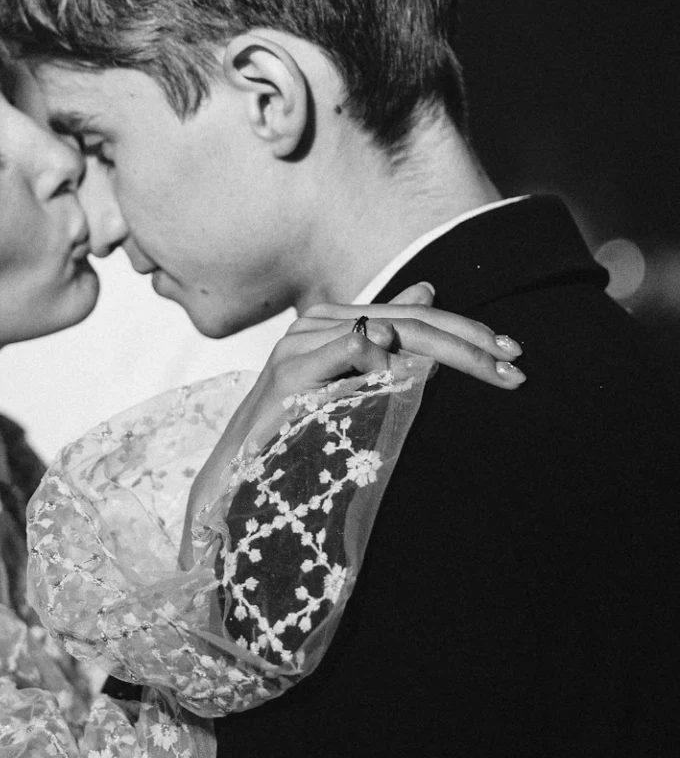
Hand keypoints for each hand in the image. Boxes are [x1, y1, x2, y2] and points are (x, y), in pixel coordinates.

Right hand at [236, 279, 523, 454]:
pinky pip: (349, 351)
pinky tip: (420, 374)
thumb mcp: (352, 381)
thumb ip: (387, 339)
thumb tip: (428, 289)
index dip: (466, 331)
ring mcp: (300, 345)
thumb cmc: (299, 428)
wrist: (242, 468)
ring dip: (447, 352)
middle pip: (409, 323)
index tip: (512, 353)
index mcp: (334, 321)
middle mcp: (317, 323)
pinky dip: (386, 359)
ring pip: (389, 334)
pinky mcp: (289, 373)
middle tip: (515, 362)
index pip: (413, 317)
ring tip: (491, 370)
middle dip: (470, 343)